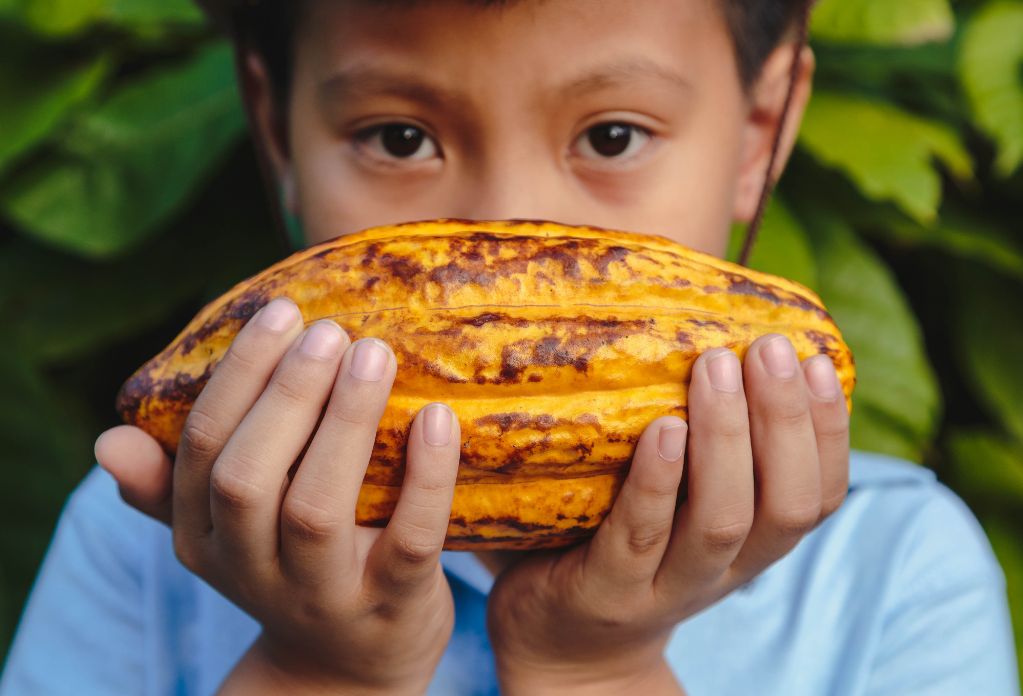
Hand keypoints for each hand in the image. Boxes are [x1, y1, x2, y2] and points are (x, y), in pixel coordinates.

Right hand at [95, 297, 461, 694]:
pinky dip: (426, 477)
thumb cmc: (290, 570)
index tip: (282, 313)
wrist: (346, 672)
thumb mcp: (223, 537)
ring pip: (317, 508)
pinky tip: (437, 417)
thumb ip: (169, 488)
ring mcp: (325, 594)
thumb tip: (106, 440)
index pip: (204, 449)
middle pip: (250, 477)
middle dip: (287, 394)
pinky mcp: (393, 606)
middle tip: (329, 330)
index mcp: (205, 539)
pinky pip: (410, 540)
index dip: (240, 376)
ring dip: (345, 422)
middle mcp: (254, 570)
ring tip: (374, 354)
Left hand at [486, 334, 849, 694]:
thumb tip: (712, 338)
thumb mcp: (681, 506)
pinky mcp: (606, 591)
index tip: (820, 361)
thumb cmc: (622, 548)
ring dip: (727, 438)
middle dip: (785, 420)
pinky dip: (659, 481)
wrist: (566, 650)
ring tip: (717, 365)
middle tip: (769, 346)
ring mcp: (665, 586)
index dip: (830, 431)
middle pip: (784, 504)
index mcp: (752, 546)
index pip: (820, 494)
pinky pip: (640, 536)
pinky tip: (663, 428)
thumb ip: (706, 447)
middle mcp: (724, 571)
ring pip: (722, 520)